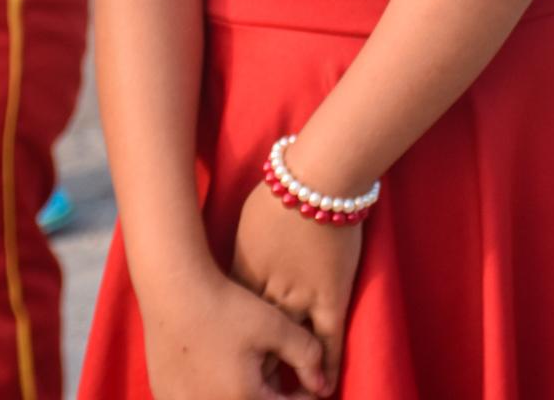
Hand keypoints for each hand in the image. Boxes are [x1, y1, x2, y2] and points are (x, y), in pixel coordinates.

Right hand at [141, 264, 329, 398]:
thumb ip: (307, 355)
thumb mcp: (275, 326)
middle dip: (272, 396)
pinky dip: (215, 390)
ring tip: (247, 364)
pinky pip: (201, 399)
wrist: (173, 293)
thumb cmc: (227, 308)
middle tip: (276, 373)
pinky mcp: (166, 398)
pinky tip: (218, 365)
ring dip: (245, 393)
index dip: (303, 398)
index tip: (310, 386)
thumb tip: (325, 387)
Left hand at [233, 182, 362, 393]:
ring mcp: (300, 297)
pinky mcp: (331, 296)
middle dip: (250, 369)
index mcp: (244, 276)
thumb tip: (238, 272)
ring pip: (287, 346)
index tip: (223, 367)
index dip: (229, 347)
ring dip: (283, 374)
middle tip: (245, 390)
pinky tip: (325, 389)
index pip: (233, 322)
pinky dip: (325, 366)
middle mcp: (268, 294)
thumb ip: (243, 256)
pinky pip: (328, 340)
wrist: (316, 177)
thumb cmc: (278, 193)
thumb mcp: (247, 227)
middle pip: (254, 341)